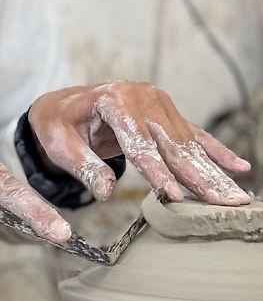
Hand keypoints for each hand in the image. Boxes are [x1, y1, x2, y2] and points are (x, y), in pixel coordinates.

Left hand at [28, 80, 250, 204]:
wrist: (64, 104)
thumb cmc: (60, 124)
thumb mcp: (61, 145)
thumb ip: (84, 167)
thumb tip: (105, 193)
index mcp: (115, 100)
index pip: (140, 144)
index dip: (158, 173)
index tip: (175, 196)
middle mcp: (144, 97)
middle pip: (173, 145)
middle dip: (199, 177)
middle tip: (221, 203)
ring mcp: (159, 104)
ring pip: (189, 145)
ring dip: (213, 173)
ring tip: (235, 197)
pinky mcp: (167, 114)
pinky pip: (195, 136)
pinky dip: (217, 153)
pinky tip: (239, 167)